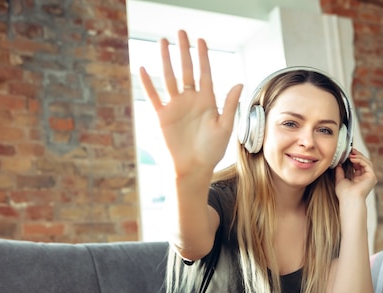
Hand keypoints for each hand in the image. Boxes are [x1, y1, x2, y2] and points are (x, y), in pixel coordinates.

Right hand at [138, 30, 242, 176]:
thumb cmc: (211, 152)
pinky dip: (147, 83)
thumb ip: (229, 105)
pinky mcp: (162, 116)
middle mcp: (191, 101)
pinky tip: (142, 68)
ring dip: (166, 60)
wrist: (193, 169)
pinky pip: (153, 96)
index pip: (205, 73)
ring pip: (169, 78)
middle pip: (186, 70)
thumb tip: (239, 82)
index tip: (201, 40)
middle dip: (184, 51)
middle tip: (181, 32)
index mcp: (207, 102)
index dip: (203, 57)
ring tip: (163, 42)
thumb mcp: (224, 127)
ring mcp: (175, 107)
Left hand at [334, 149, 377, 201]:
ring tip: (350, 154)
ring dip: (358, 156)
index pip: (358, 165)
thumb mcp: (340, 180)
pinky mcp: (372, 176)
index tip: (346, 153)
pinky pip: (367, 164)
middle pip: (363, 162)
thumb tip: (338, 164)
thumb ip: (340, 172)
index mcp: (358, 178)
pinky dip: (360, 160)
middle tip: (349, 150)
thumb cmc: (344, 193)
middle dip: (356, 155)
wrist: (349, 199)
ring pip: (366, 162)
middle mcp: (365, 177)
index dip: (353, 158)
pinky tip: (352, 158)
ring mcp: (370, 177)